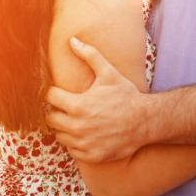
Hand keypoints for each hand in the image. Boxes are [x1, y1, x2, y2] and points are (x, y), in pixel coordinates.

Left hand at [45, 37, 149, 162]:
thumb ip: (89, 55)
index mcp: (78, 105)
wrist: (146, 121)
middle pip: (50, 118)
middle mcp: (77, 126)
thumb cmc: (126, 96)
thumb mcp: (109, 73)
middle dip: (56, 111)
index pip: (49, 98)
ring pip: (59, 135)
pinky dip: (76, 143)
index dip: (51, 93)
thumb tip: (72, 40)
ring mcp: (84, 143)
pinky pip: (72, 150)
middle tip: (67, 107)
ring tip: (77, 120)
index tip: (57, 92)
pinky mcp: (91, 155)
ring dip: (64, 128)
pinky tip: (86, 134)